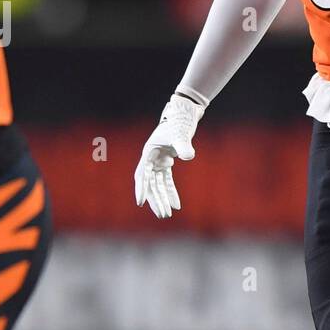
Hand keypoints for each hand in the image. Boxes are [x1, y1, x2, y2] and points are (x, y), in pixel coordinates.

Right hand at [134, 94, 204, 218]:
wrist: (184, 114)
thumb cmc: (180, 123)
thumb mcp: (181, 134)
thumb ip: (183, 145)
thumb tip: (189, 156)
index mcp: (149, 153)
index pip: (142, 174)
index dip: (141, 188)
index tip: (140, 202)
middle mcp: (151, 159)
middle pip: (150, 183)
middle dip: (156, 199)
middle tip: (162, 215)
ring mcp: (158, 161)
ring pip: (158, 185)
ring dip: (162, 199)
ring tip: (167, 214)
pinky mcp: (166, 162)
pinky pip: (167, 181)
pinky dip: (171, 192)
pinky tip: (176, 205)